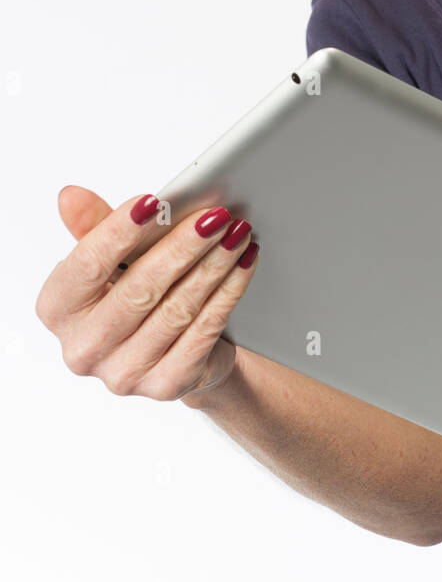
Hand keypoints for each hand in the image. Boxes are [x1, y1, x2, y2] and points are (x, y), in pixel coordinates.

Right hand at [35, 185, 259, 404]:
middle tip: (216, 216)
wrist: (171, 351)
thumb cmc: (132, 292)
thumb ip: (91, 227)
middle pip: (139, 288)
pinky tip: (244, 263)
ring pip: (178, 309)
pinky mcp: (165, 385)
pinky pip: (204, 331)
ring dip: (214, 265)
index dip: (118, 231)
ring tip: (237, 233)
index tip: (154, 202)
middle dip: (183, 247)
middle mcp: (83, 348)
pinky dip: (229, 292)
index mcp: (58, 310)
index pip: (86, 266)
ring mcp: (123, 373)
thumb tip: (70, 197)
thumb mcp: (109, 258)